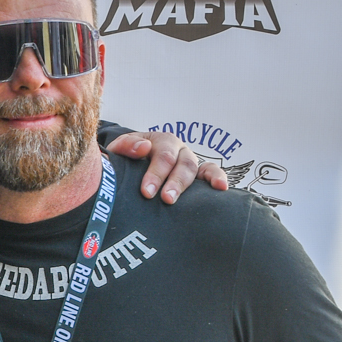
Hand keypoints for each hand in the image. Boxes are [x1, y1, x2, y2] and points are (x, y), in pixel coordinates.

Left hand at [107, 132, 229, 201]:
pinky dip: (218, 177)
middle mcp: (178, 149)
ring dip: (189, 185)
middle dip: (174, 182)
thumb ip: (126, 146)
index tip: (147, 192)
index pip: (163, 155)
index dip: (156, 173)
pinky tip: (221, 188)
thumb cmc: (126, 159)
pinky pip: (212, 172)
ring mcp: (190, 160)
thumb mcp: (120, 150)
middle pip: (182, 163)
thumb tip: (143, 148)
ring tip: (185, 200)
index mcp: (160, 141)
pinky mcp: (199, 173)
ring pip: (195, 168)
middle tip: (166, 199)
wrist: (132, 164)